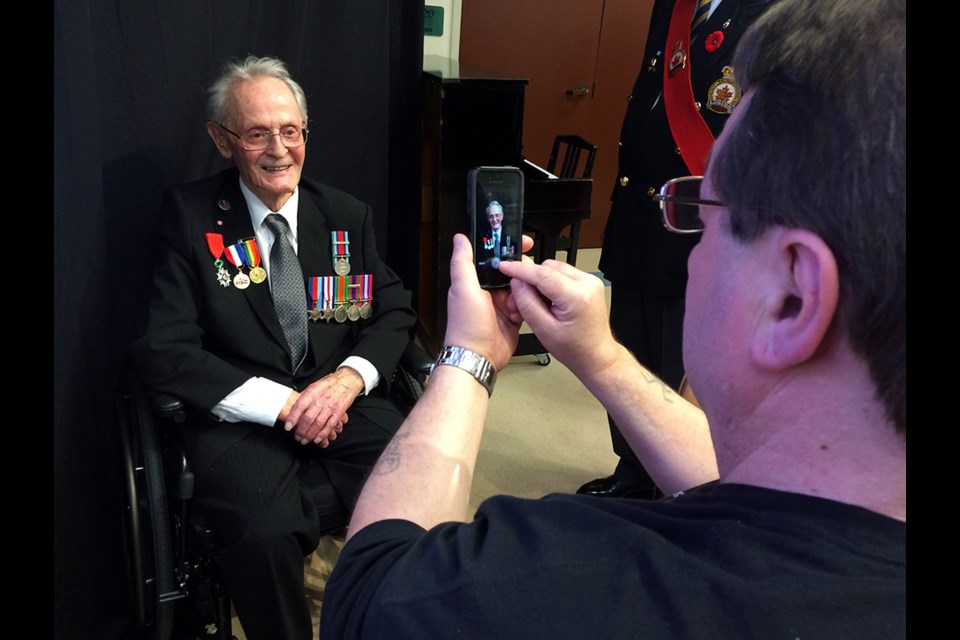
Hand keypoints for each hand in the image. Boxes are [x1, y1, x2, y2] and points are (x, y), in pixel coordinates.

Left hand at [282, 367, 363, 445]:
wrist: (347, 380)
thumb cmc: (330, 383)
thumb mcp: (314, 385)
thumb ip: (305, 396)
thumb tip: (294, 408)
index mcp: (313, 391)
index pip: (300, 406)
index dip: (293, 418)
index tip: (288, 427)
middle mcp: (321, 399)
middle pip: (308, 417)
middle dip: (301, 430)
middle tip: (297, 437)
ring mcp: (331, 405)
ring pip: (318, 423)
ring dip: (310, 434)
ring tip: (305, 440)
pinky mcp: (339, 411)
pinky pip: (330, 425)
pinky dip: (323, 434)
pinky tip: (317, 439)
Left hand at [444, 234, 528, 370]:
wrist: (478, 358)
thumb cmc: (466, 327)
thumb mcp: (464, 289)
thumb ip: (463, 262)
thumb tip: (460, 239)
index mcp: (474, 281)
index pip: (493, 257)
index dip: (507, 248)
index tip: (521, 243)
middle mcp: (487, 291)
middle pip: (511, 271)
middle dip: (520, 272)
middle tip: (523, 277)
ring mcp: (500, 304)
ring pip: (521, 287)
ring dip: (523, 292)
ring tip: (515, 302)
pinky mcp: (512, 317)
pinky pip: (526, 305)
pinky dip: (527, 307)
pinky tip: (520, 312)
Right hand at [497, 257, 618, 377]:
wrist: (596, 355)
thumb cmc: (575, 348)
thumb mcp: (543, 330)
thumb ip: (527, 303)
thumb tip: (516, 282)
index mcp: (577, 297)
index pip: (543, 274)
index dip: (520, 269)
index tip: (504, 267)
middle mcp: (587, 284)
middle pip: (548, 267)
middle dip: (530, 278)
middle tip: (519, 297)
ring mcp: (590, 281)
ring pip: (554, 267)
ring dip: (541, 280)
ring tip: (538, 302)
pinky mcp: (589, 282)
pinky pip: (563, 273)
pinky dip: (551, 282)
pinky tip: (549, 300)